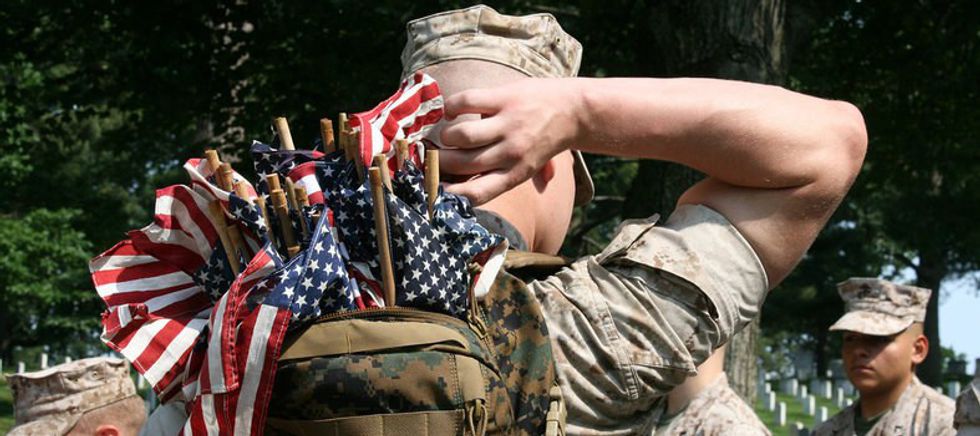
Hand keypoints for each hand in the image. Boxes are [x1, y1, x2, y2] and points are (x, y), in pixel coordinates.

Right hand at [439, 78, 583, 204]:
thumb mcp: (532, 167)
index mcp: (515, 174)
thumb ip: (504, 182)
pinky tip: (451, 111)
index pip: (477, 193)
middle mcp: (510, 153)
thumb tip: (474, 199)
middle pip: (461, 163)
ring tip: (447, 134)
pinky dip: (451, 107)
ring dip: (446, 135)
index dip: (450, 193)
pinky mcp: (504, 98)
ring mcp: (508, 124)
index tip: (435, 188)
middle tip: (433, 156)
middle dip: (440, 162)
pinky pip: (466, 102)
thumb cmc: (549, 140)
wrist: (576, 110)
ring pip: (460, 135)